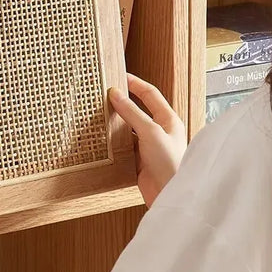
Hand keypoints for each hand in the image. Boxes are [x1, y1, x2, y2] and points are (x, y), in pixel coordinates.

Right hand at [108, 73, 186, 206]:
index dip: (135, 84)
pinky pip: (125, 147)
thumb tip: (117, 95)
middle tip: (106, 95)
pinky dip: (114, 142)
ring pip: (129, 129)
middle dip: (123, 103)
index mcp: (169, 120)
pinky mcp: (140, 161)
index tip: (119, 77)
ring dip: (117, 123)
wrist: (169, 195)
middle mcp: (160, 132)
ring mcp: (150, 147)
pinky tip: (104, 140)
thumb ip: (132, 113)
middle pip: (139, 110)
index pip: (150, 94)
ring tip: (101, 115)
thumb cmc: (169, 163)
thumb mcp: (150, 132)